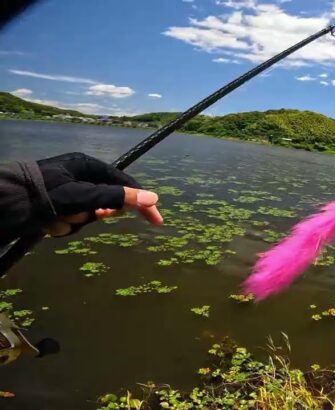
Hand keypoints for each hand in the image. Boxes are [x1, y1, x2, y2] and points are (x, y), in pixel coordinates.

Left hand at [38, 153, 162, 236]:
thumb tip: (153, 198)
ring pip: (90, 212)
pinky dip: (66, 224)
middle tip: (91, 217)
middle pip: (108, 200)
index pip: (126, 183)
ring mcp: (68, 191)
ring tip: (59, 219)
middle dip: (98, 213)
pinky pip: (75, 218)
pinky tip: (51, 223)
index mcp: (88, 165)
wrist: (4, 204)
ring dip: (77, 220)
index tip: (156, 220)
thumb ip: (117, 197)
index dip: (142, 202)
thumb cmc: (44, 195)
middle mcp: (81, 176)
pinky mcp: (57, 205)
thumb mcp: (83, 196)